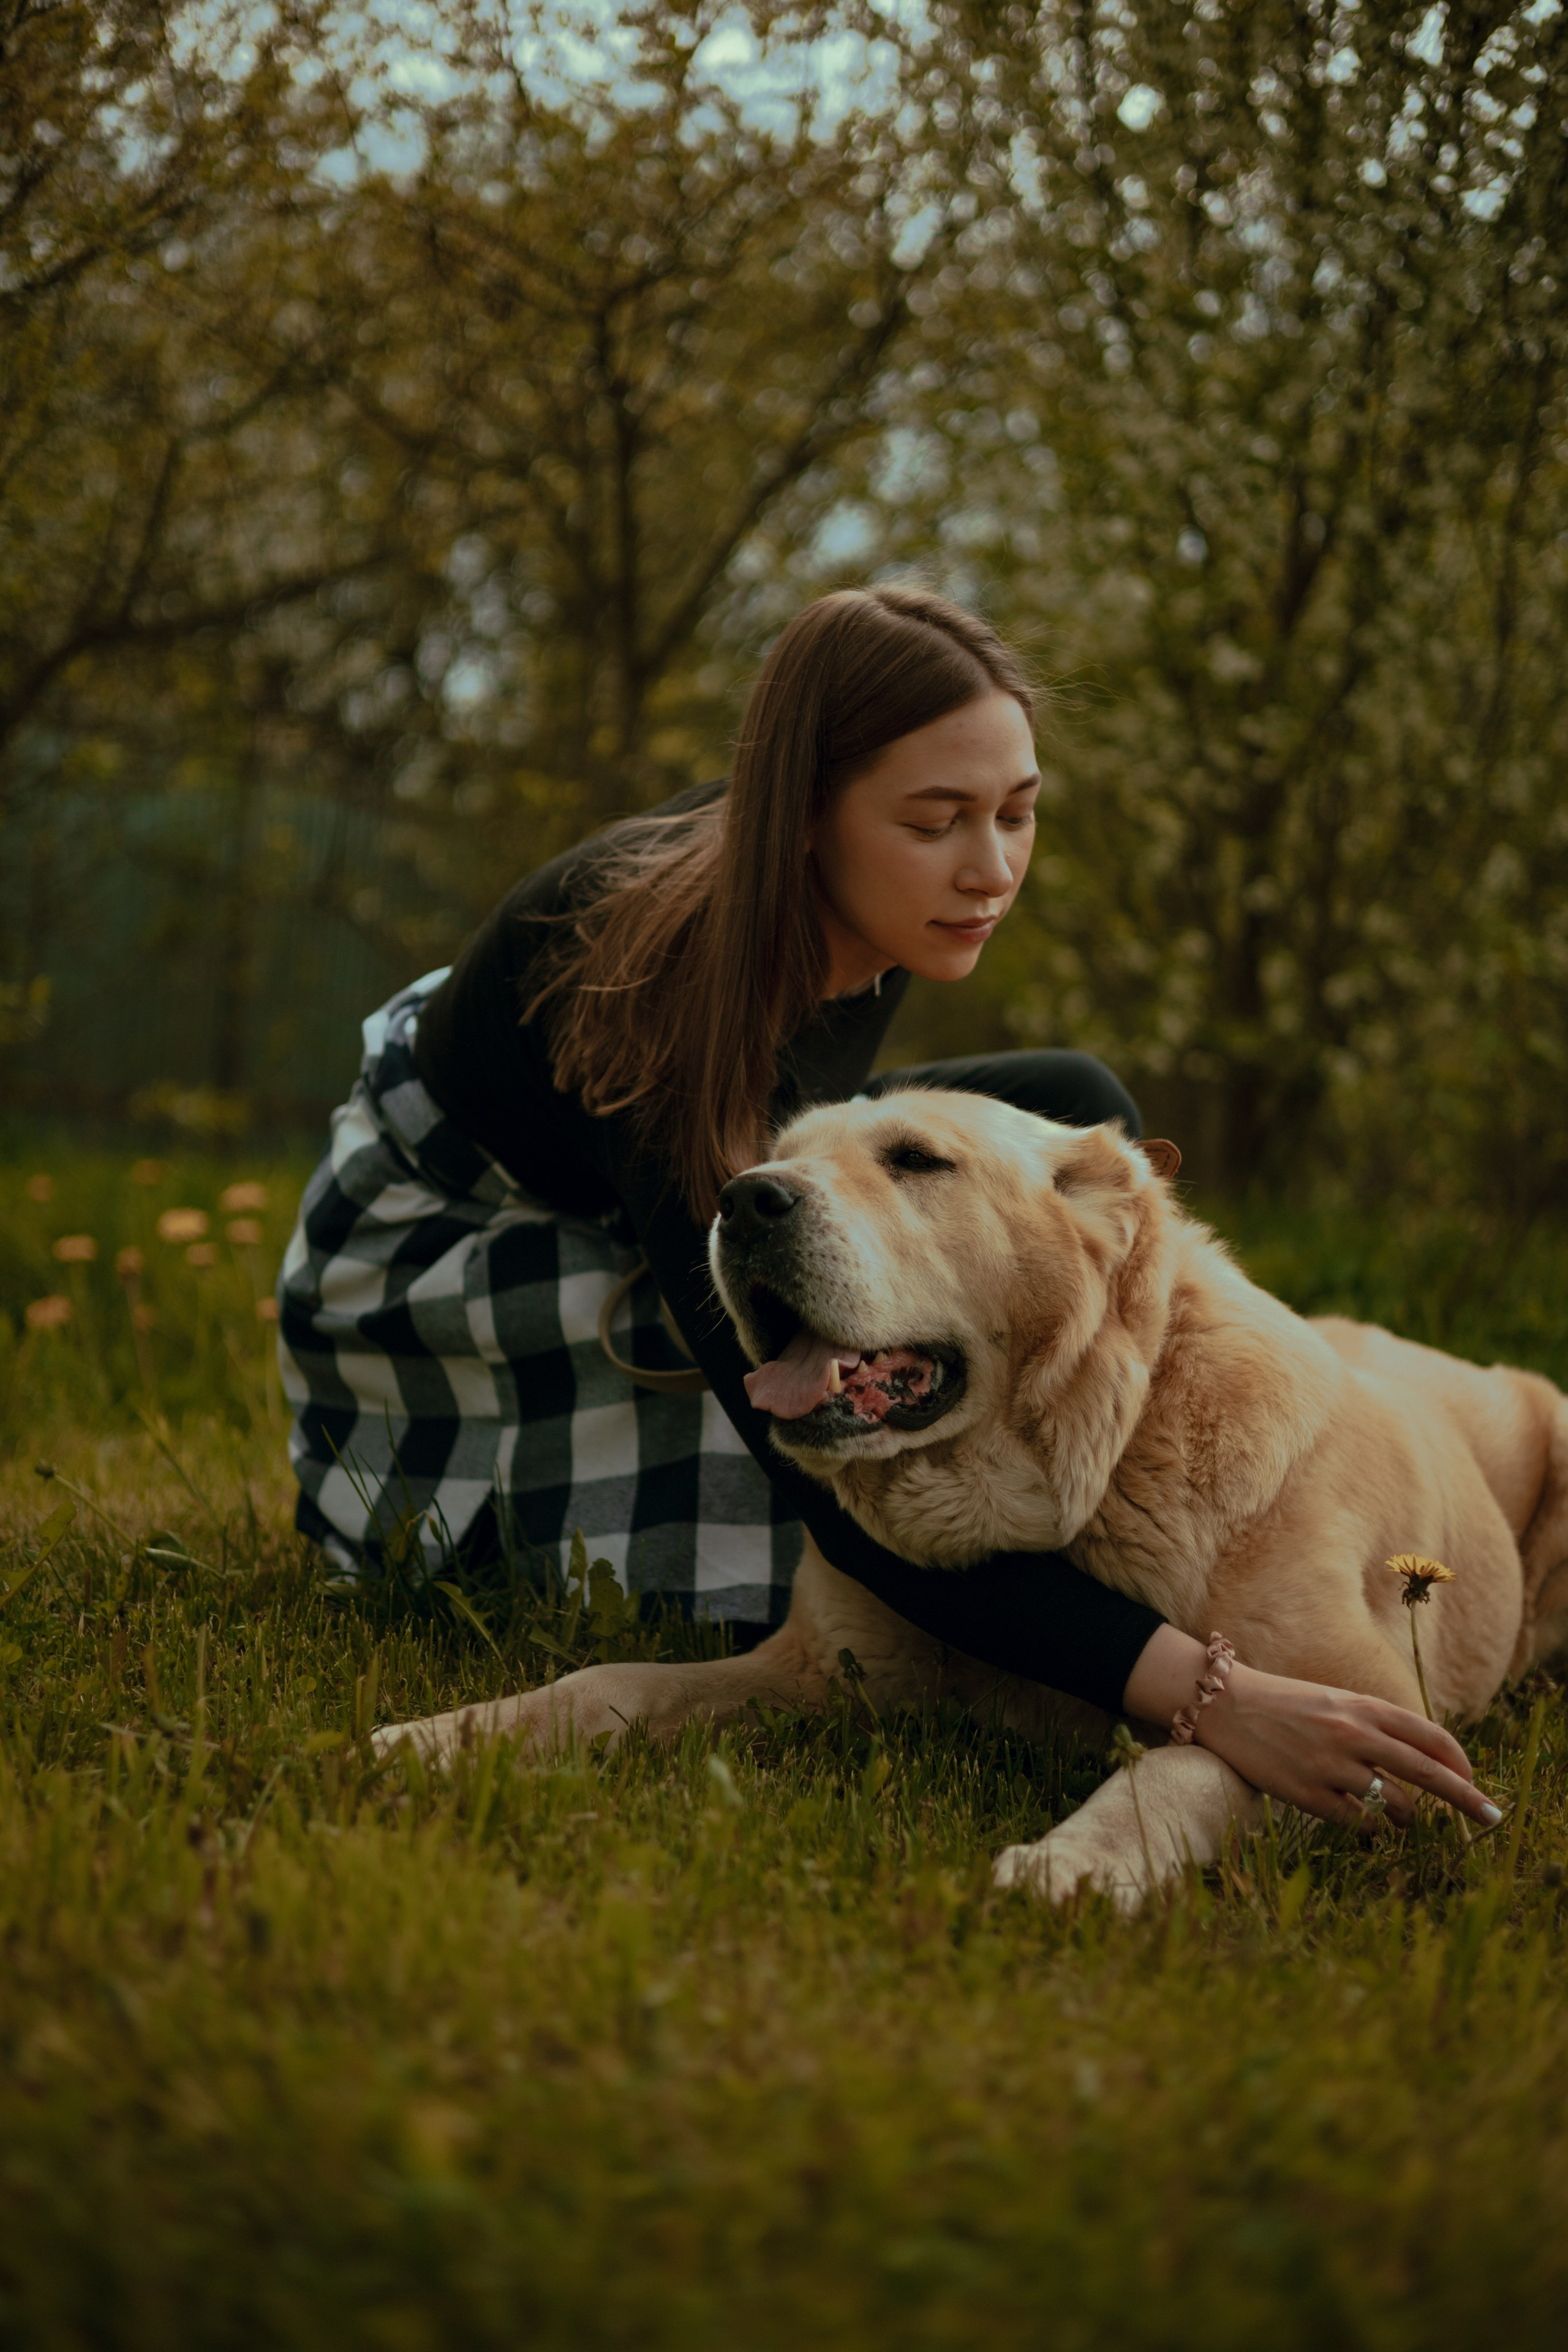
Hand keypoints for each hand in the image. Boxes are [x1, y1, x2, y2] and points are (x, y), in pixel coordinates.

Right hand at [1199, 1662, 1501, 1828]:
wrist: (1226, 1705)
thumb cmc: (1286, 1704)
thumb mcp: (1336, 1703)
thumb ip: (1375, 1726)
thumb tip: (1421, 1760)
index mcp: (1363, 1707)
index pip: (1430, 1736)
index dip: (1460, 1762)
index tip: (1474, 1780)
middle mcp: (1352, 1734)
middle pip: (1428, 1772)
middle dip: (1467, 1797)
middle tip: (1492, 1817)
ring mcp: (1330, 1765)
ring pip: (1395, 1803)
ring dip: (1407, 1817)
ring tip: (1401, 1818)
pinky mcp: (1306, 1793)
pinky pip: (1357, 1821)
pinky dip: (1370, 1827)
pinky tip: (1366, 1824)